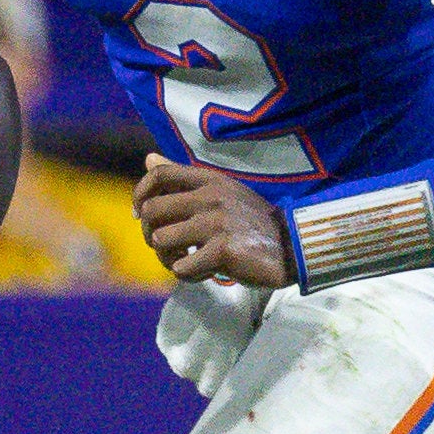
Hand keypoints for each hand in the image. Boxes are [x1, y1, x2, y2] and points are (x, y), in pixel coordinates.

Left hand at [134, 155, 290, 286]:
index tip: (141, 215)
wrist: (293, 247)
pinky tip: (204, 273)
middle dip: (150, 234)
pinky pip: (182, 268)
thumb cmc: (253, 222)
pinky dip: (188, 275)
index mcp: (210, 180)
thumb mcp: (222, 191)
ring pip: (161, 241)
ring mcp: (217, 223)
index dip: (140, 194)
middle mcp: (211, 197)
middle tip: (166, 248)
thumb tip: (149, 158)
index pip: (160, 175)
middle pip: (153, 211)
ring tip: (185, 262)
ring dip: (167, 258)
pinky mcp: (223, 250)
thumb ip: (183, 177)